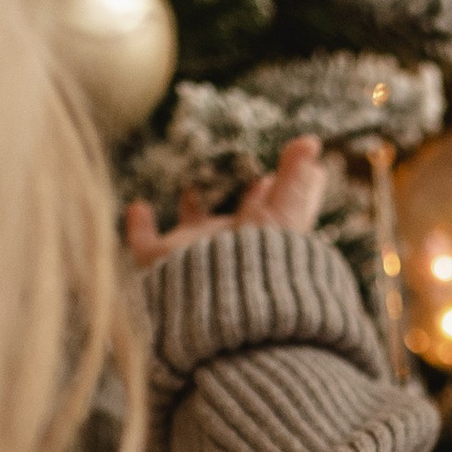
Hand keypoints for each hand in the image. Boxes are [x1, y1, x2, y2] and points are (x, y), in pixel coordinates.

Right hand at [123, 135, 327, 271]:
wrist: (221, 308)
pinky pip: (145, 246)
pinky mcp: (161, 265)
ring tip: (191, 187)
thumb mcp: (284, 216)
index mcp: (259, 237)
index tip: (270, 171)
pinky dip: (139, 228)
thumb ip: (297, 181)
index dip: (272, 189)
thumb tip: (312, 142)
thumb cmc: (260, 264)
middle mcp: (228, 246)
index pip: (269, 209)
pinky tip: (138, 208)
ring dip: (192, 208)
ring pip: (192, 230)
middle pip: (231, 217)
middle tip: (233, 168)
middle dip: (234, 194)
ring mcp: (194, 256)